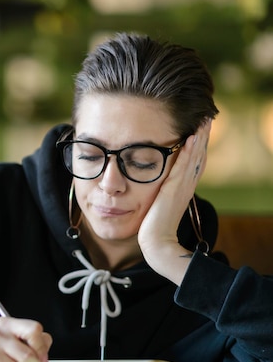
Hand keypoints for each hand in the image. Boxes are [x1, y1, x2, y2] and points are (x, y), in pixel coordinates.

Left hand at [138, 120, 210, 284]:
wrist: (156, 243)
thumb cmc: (154, 225)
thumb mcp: (158, 202)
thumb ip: (162, 191)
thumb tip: (157, 183)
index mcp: (183, 187)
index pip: (194, 161)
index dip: (198, 144)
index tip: (200, 127)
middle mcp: (186, 186)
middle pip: (198, 156)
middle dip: (202, 137)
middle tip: (208, 118)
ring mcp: (181, 188)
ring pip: (194, 159)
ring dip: (199, 139)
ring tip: (204, 122)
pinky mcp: (173, 191)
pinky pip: (182, 168)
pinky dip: (187, 153)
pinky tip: (190, 140)